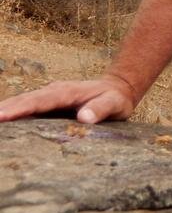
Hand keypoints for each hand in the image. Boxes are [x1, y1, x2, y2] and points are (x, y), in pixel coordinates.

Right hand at [0, 74, 136, 124]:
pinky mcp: (49, 104)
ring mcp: (50, 96)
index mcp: (68, 92)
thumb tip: (84, 117)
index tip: (2, 116)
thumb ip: (101, 109)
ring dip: (6, 111)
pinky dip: (14, 114)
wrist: (118, 89)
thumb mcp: (115, 104)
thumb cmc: (116, 99)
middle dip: (6, 109)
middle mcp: (55, 91)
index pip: (40, 101)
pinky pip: (29, 109)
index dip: (21, 108)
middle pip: (26, 100)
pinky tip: (4, 124)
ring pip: (24, 102)